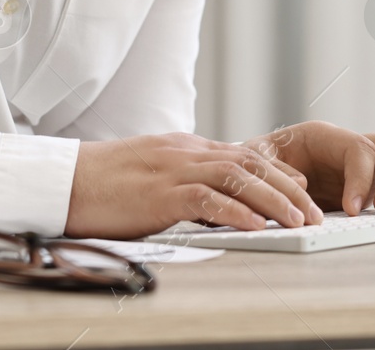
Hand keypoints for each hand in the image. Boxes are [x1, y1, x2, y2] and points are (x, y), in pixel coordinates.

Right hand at [64, 133, 324, 238]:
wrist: (63, 181)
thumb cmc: (100, 185)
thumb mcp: (148, 174)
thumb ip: (179, 179)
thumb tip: (207, 199)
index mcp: (182, 148)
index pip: (241, 154)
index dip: (275, 172)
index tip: (299, 190)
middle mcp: (184, 152)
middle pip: (249, 163)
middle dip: (286, 188)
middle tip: (311, 213)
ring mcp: (173, 169)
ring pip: (238, 177)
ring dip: (273, 201)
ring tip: (298, 223)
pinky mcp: (160, 193)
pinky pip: (208, 199)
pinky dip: (237, 212)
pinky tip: (257, 227)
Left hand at [244, 121, 374, 215]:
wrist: (256, 174)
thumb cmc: (255, 164)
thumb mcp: (254, 161)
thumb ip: (272, 170)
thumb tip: (302, 185)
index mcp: (323, 136)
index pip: (357, 148)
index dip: (361, 178)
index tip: (351, 209)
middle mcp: (348, 145)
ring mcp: (362, 162)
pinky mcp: (369, 182)